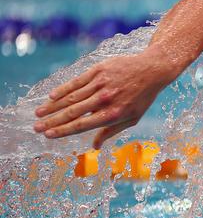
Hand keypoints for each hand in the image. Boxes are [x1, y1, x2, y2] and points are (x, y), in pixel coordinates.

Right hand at [33, 47, 179, 148]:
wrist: (152, 70)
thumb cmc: (142, 98)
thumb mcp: (132, 119)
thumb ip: (111, 132)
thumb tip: (94, 147)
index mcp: (113, 115)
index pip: (82, 125)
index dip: (63, 131)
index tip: (48, 135)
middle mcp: (105, 100)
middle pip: (72, 113)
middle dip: (52, 121)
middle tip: (36, 127)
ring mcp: (101, 84)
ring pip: (71, 97)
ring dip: (52, 106)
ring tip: (39, 113)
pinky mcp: (99, 70)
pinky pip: (77, 81)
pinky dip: (63, 89)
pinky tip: (51, 96)